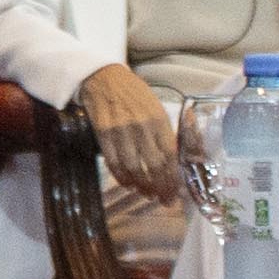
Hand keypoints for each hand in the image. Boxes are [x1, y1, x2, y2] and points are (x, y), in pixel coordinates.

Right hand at [74, 63, 181, 198]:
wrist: (104, 78)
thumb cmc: (134, 94)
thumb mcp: (156, 108)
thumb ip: (165, 132)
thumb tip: (174, 161)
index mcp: (159, 119)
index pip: (170, 155)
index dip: (173, 178)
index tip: (175, 192)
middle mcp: (142, 126)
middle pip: (154, 166)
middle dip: (160, 188)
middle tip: (163, 200)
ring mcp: (121, 131)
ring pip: (133, 168)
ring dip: (141, 186)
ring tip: (146, 193)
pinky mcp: (103, 134)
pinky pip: (114, 163)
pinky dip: (122, 177)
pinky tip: (128, 183)